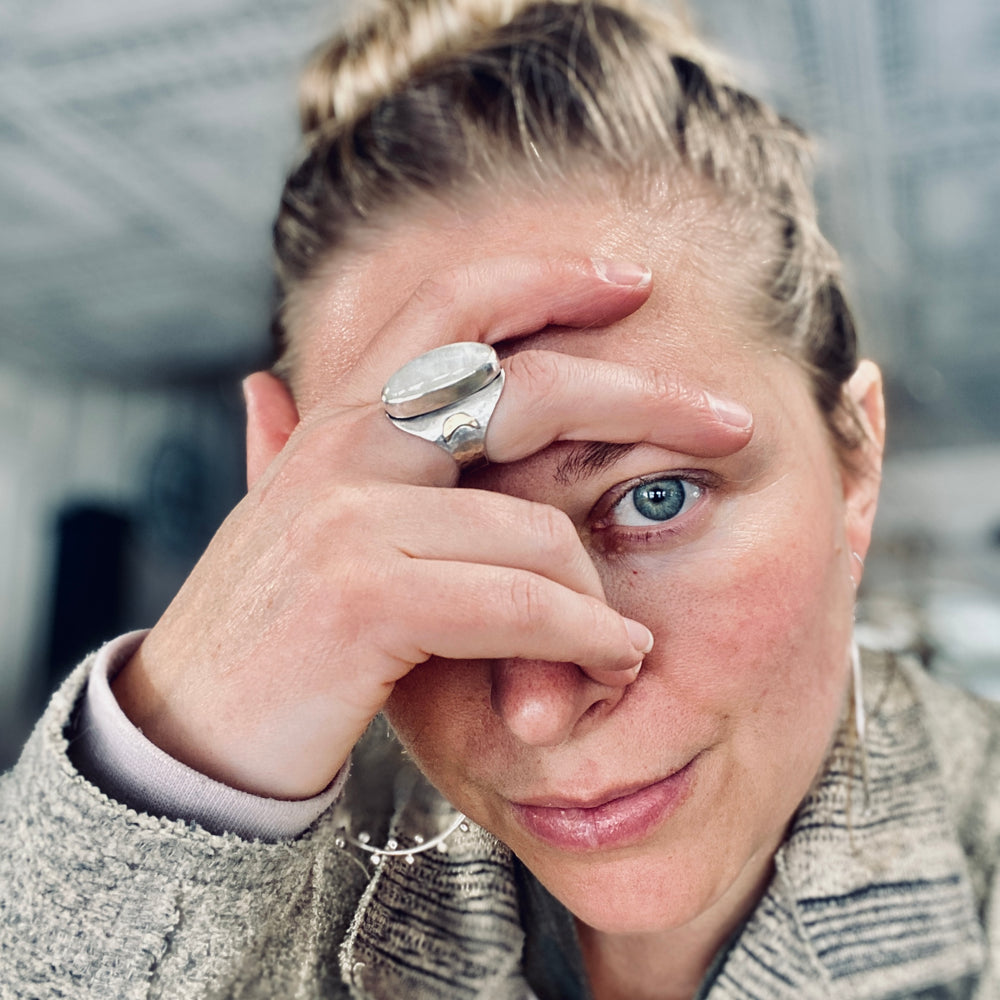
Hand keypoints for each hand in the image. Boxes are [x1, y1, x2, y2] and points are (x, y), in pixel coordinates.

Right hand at [113, 255, 751, 798]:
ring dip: (598, 596)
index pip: (452, 307)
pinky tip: (611, 662)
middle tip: (735, 422)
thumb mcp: (282, 524)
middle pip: (521, 386)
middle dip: (644, 396)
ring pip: (536, 529)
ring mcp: (350, 519)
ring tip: (625, 641)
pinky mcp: (364, 598)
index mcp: (338, 422)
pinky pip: (521, 603)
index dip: (546, 277)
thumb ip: (281, 449)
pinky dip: (583, 637)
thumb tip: (265, 380)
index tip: (633, 279)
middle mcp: (345, 451)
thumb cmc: (267, 631)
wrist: (196, 738)